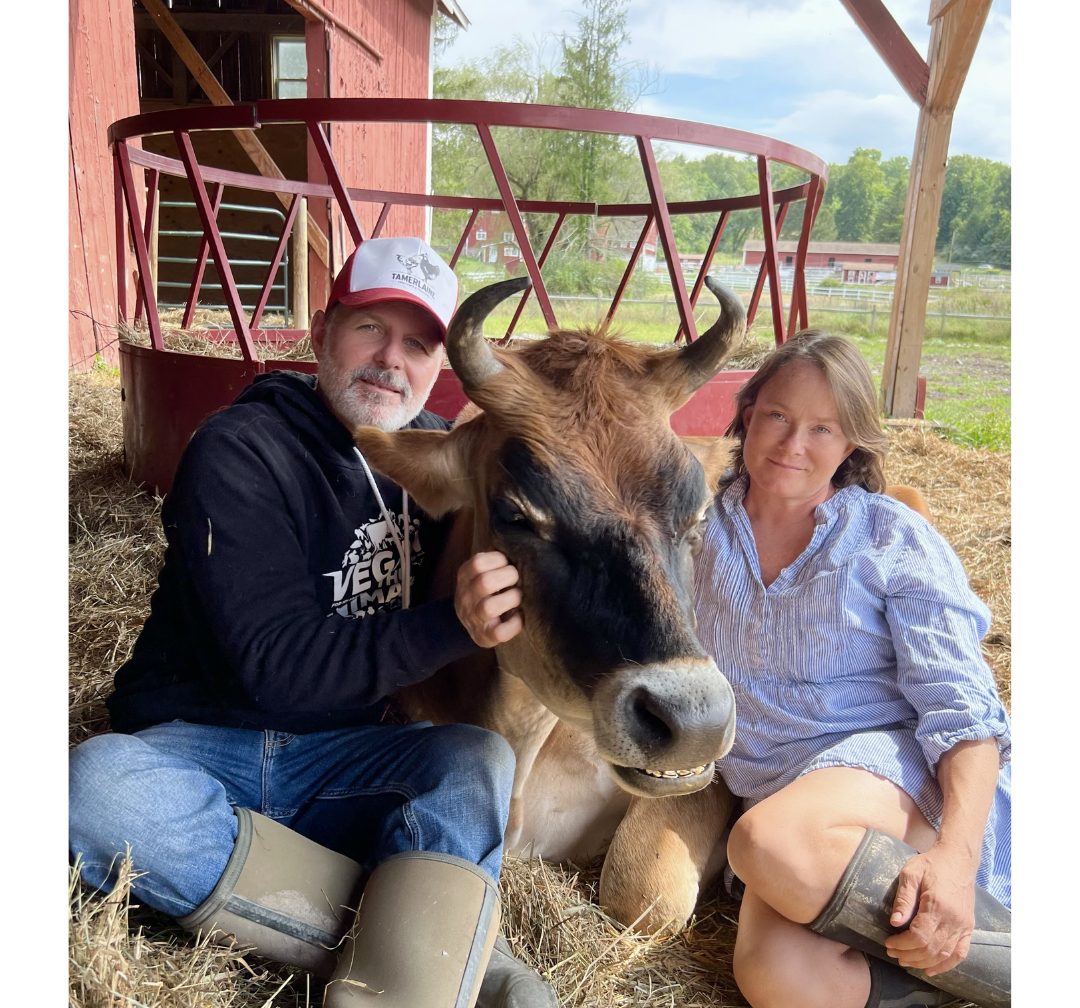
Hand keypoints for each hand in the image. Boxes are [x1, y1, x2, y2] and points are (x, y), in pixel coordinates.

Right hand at [454, 551, 522, 647]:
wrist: (469, 621)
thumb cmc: (483, 590)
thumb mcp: (479, 571)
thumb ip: (493, 560)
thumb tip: (518, 545)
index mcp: (464, 577)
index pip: (478, 563)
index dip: (499, 560)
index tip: (507, 563)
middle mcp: (465, 597)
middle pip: (485, 583)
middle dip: (509, 577)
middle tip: (517, 579)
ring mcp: (474, 618)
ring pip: (489, 607)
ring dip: (511, 598)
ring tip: (518, 596)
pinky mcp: (485, 637)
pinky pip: (500, 633)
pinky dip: (514, 624)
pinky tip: (519, 616)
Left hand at [883, 842, 978, 975]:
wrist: (957, 860)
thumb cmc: (931, 864)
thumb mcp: (910, 873)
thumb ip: (903, 899)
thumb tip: (894, 922)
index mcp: (937, 905)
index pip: (919, 936)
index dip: (902, 944)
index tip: (888, 943)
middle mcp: (953, 920)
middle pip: (930, 949)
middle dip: (908, 955)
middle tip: (892, 953)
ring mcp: (963, 926)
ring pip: (944, 955)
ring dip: (923, 962)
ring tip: (905, 961)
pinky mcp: (968, 928)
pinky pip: (960, 954)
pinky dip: (946, 966)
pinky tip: (931, 970)